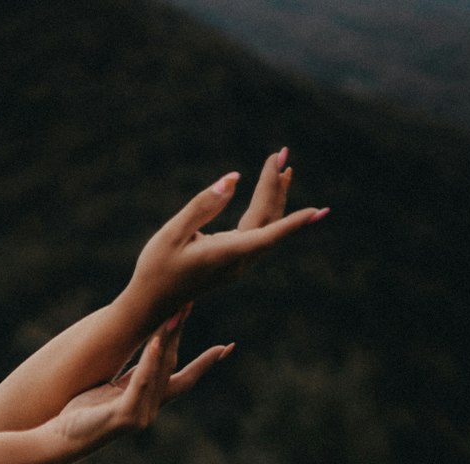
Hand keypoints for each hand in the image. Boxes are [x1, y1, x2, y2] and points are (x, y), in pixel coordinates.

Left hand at [49, 310, 231, 456]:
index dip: (205, 363)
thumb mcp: (111, 389)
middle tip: (188, 304)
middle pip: (172, 366)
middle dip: (179, 334)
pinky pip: (140, 384)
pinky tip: (154, 341)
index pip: (183, 379)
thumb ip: (134, 376)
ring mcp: (139, 416)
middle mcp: (150, 410)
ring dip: (167, 340)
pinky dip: (149, 362)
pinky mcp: (125, 418)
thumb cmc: (81, 414)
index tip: (227, 348)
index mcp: (148, 402)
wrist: (60, 440)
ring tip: (174, 314)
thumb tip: (149, 351)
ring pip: (160, 372)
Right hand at [129, 150, 328, 321]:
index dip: (294, 223)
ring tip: (283, 168)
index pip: (268, 235)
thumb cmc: (156, 267)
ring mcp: (237, 264)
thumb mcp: (173, 232)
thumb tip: (234, 177)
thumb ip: (204, 205)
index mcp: (226, 254)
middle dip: (277, 188)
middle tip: (284, 154)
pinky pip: (258, 234)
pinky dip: (264, 211)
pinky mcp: (232, 262)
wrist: (150, 303)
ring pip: (266, 228)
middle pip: (269, 222)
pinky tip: (266, 195)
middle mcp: (238, 262)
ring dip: (274, 198)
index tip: (318, 211)